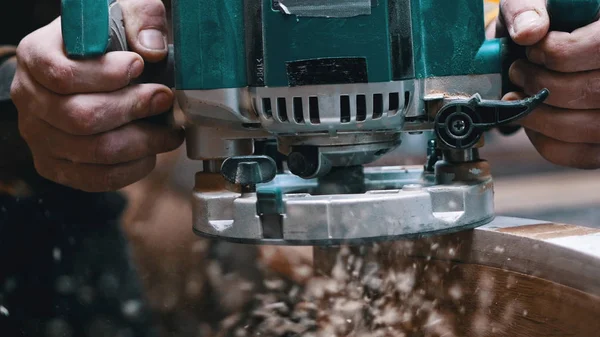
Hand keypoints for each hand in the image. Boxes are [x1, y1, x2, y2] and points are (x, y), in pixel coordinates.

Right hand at [10, 0, 183, 191]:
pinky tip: (151, 153)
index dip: (107, 75)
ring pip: (94, 152)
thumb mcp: (123, 15)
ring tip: (169, 131)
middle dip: (133, 109)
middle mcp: (29, 98)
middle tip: (164, 99)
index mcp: (36, 56)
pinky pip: (95, 179)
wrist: (92, 71)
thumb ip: (141, 20)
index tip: (139, 66)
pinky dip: (132, 170)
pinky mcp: (55, 166)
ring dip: (142, 143)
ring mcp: (39, 136)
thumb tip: (151, 50)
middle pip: (80, 117)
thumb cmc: (108, 43)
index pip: (62, 75)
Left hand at [495, 0, 599, 168]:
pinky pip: (582, 155)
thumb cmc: (539, 27)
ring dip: (538, 115)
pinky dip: (546, 142)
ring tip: (519, 96)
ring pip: (590, 127)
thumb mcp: (530, 6)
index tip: (531, 49)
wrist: (537, 55)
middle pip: (595, 91)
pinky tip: (532, 120)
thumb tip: (529, 31)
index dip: (558, 53)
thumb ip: (526, 9)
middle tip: (517, 73)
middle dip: (542, 85)